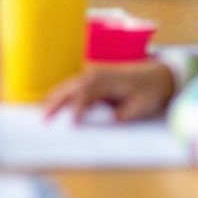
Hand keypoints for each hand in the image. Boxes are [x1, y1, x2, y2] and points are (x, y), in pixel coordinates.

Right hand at [43, 61, 174, 122]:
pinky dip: (60, 95)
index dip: (78, 108)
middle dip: (57, 102)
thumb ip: (119, 115)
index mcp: (108, 79)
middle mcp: (96, 73)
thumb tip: (102, 121)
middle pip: (71, 87)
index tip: (71, 123)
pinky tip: (50, 104)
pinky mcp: (91, 79)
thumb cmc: (147, 93)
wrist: (155, 76)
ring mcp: (92, 74)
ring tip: (43, 114)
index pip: (87, 93)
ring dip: (55, 98)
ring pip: (68, 86)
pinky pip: (72, 86)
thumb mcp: (138, 108)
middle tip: (44, 119)